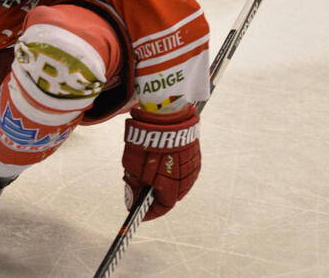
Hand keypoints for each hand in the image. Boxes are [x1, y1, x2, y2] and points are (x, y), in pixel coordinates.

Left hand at [122, 104, 200, 220]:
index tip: (139, 213)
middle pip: (172, 197)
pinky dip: (174, 172)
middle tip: (142, 194)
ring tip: (151, 178)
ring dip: (167, 184)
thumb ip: (135, 185)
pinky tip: (163, 166)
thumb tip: (134, 198)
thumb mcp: (132, 166)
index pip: (162, 207)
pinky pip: (186, 170)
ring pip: (180, 183)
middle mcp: (186, 180)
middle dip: (157, 197)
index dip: (150, 212)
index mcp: (171, 186)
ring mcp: (193, 167)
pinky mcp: (196, 154)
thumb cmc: (146, 140)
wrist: (164, 114)